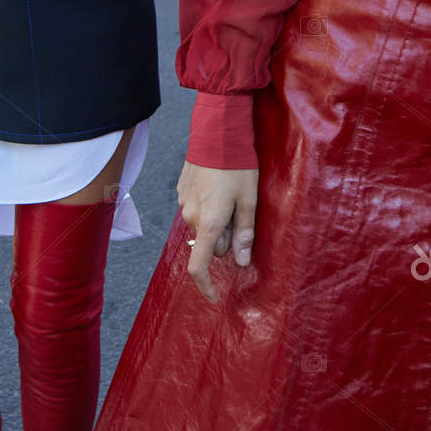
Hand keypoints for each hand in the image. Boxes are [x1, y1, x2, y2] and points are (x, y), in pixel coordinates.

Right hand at [177, 162, 258, 303]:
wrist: (216, 134)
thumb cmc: (237, 167)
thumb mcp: (249, 200)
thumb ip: (245, 233)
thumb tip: (241, 262)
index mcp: (210, 224)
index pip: (199, 266)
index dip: (206, 286)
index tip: (214, 297)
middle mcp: (192, 218)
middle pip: (210, 244)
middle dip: (225, 238)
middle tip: (241, 214)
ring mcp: (183, 204)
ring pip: (203, 226)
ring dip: (216, 221)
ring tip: (230, 195)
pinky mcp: (181, 192)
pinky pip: (196, 210)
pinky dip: (208, 207)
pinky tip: (217, 187)